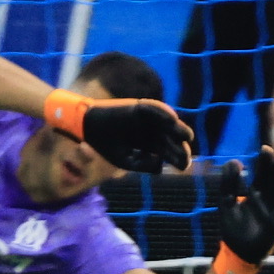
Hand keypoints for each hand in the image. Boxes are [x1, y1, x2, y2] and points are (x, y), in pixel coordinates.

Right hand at [45, 88, 193, 173]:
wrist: (87, 126)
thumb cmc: (104, 144)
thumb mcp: (125, 161)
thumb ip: (144, 164)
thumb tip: (161, 163)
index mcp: (147, 144)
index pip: (166, 151)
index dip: (176, 158)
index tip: (182, 166)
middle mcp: (149, 130)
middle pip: (169, 139)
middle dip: (179, 148)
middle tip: (185, 156)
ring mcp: (145, 119)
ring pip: (166, 124)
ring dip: (177, 128)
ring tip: (186, 137)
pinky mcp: (138, 107)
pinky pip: (154, 108)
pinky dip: (163, 112)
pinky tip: (172, 120)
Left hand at [211, 146, 273, 273]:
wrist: (236, 253)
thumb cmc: (233, 229)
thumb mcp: (226, 201)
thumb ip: (229, 182)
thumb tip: (234, 161)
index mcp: (258, 193)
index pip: (264, 173)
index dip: (265, 161)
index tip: (263, 148)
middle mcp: (270, 199)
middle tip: (271, 153)